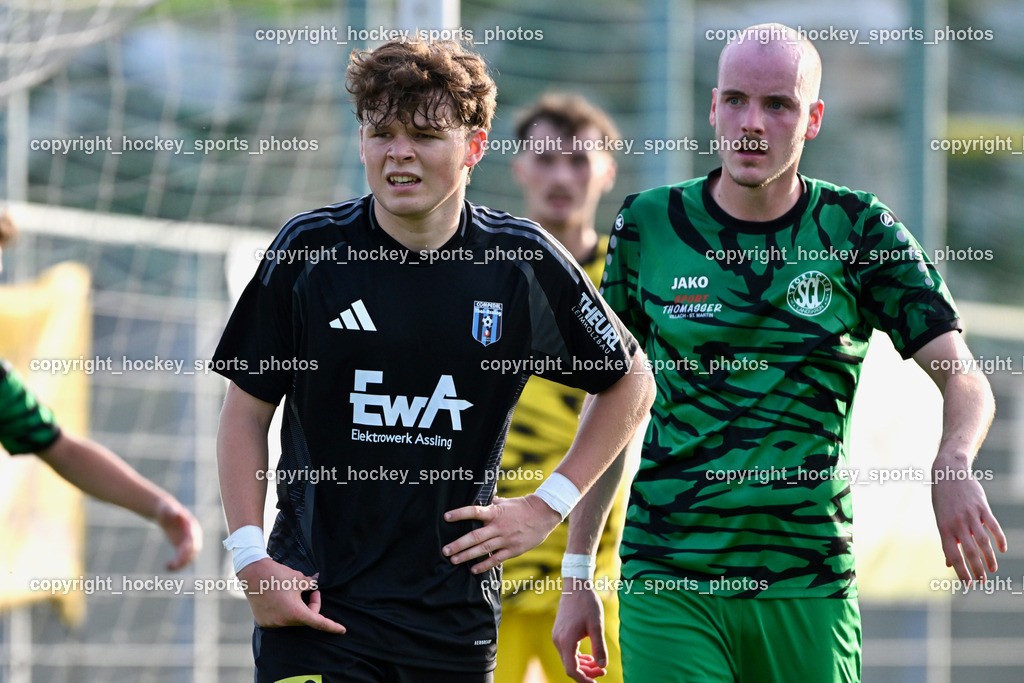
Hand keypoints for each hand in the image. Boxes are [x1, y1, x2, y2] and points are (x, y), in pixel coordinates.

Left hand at [155, 499, 202, 570]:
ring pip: (190, 557)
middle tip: (175, 565)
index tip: (181, 555)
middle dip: (186, 558)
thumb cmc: (166, 510)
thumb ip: (172, 511)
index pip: (193, 539)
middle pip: (194, 550)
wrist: (166, 513)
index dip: (189, 548)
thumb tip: (177, 514)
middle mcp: (194, 535)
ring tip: (169, 567)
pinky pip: (183, 558)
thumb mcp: (168, 509)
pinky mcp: (183, 547)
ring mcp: (189, 542)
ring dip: (181, 564)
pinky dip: (177, 564)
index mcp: (192, 526)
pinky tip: (167, 566)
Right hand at [238, 559, 345, 632]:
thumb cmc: (277, 575)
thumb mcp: (299, 578)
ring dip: (298, 608)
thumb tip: (316, 583)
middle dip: (312, 606)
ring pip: (293, 619)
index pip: (319, 622)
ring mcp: (272, 623)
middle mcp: (284, 622)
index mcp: (295, 612)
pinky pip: (280, 619)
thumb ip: (311, 584)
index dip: (332, 626)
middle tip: (312, 591)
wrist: (253, 573)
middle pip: (306, 618)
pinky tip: (281, 598)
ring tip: (293, 592)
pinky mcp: (264, 622)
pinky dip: (285, 611)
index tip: (342, 630)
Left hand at [441, 495, 560, 572]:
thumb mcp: (506, 502)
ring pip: (483, 549)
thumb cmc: (522, 507)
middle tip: (445, 550)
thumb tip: (482, 500)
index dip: (459, 514)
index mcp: (495, 512)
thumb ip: (492, 503)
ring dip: (467, 556)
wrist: (544, 514)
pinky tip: (473, 570)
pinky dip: (484, 565)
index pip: (474, 512)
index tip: (446, 517)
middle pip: (475, 536)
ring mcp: (506, 539)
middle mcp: (498, 526)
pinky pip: (496, 559)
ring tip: (453, 560)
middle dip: (459, 544)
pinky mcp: (513, 550)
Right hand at [553, 580, 607, 682]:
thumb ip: (599, 647)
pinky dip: (578, 657)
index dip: (584, 680)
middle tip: (602, 671)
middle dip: (586, 672)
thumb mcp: (597, 626)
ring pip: (568, 659)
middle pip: (570, 666)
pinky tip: (589, 657)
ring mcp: (557, 637)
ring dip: (583, 665)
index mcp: (566, 641)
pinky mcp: (559, 633)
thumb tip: (602, 666)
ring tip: (598, 665)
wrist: (576, 586)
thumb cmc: (587, 604)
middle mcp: (558, 641)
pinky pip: (567, 651)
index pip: (572, 670)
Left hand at [932, 463, 1006, 581]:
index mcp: (944, 528)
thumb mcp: (940, 520)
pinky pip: (993, 526)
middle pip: (969, 552)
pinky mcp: (982, 508)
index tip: (967, 584)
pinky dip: (999, 539)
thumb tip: (948, 563)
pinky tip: (1002, 550)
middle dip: (976, 569)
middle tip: (982, 582)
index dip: (961, 571)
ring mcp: (971, 515)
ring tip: (992, 570)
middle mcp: (957, 523)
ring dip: (989, 558)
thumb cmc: (943, 501)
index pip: (953, 555)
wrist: (949, 474)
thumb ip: (947, 541)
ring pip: (983, 542)